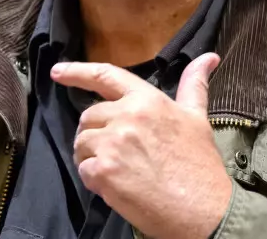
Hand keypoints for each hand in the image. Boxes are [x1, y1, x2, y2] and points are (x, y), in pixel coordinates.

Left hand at [51, 54, 230, 238]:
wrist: (205, 209)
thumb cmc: (201, 165)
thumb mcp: (197, 118)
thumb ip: (193, 86)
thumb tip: (209, 57)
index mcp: (147, 100)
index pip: (105, 76)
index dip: (77, 72)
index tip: (57, 72)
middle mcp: (127, 116)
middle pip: (89, 117)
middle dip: (95, 134)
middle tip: (116, 154)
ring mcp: (113, 143)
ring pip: (82, 144)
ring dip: (91, 158)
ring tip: (117, 171)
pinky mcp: (104, 171)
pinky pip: (84, 170)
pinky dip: (94, 180)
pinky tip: (116, 186)